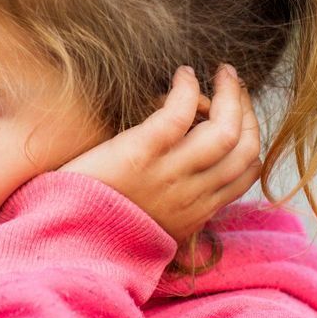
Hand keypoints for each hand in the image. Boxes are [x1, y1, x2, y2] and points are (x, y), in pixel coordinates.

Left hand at [58, 64, 262, 244]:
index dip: (251, 137)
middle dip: (247, 110)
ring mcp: (168, 175)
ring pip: (224, 131)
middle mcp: (191, 195)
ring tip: (222, 72)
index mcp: (196, 212)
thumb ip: (174, 205)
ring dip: (230, 94)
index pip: (247, 173)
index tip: (240, 114)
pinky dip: (189, 90)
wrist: (65, 245)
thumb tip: (187, 179)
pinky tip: (183, 75)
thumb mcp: (151, 226)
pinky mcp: (139, 154)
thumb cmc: (100, 225)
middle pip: (245, 148)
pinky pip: (179, 114)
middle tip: (236, 84)